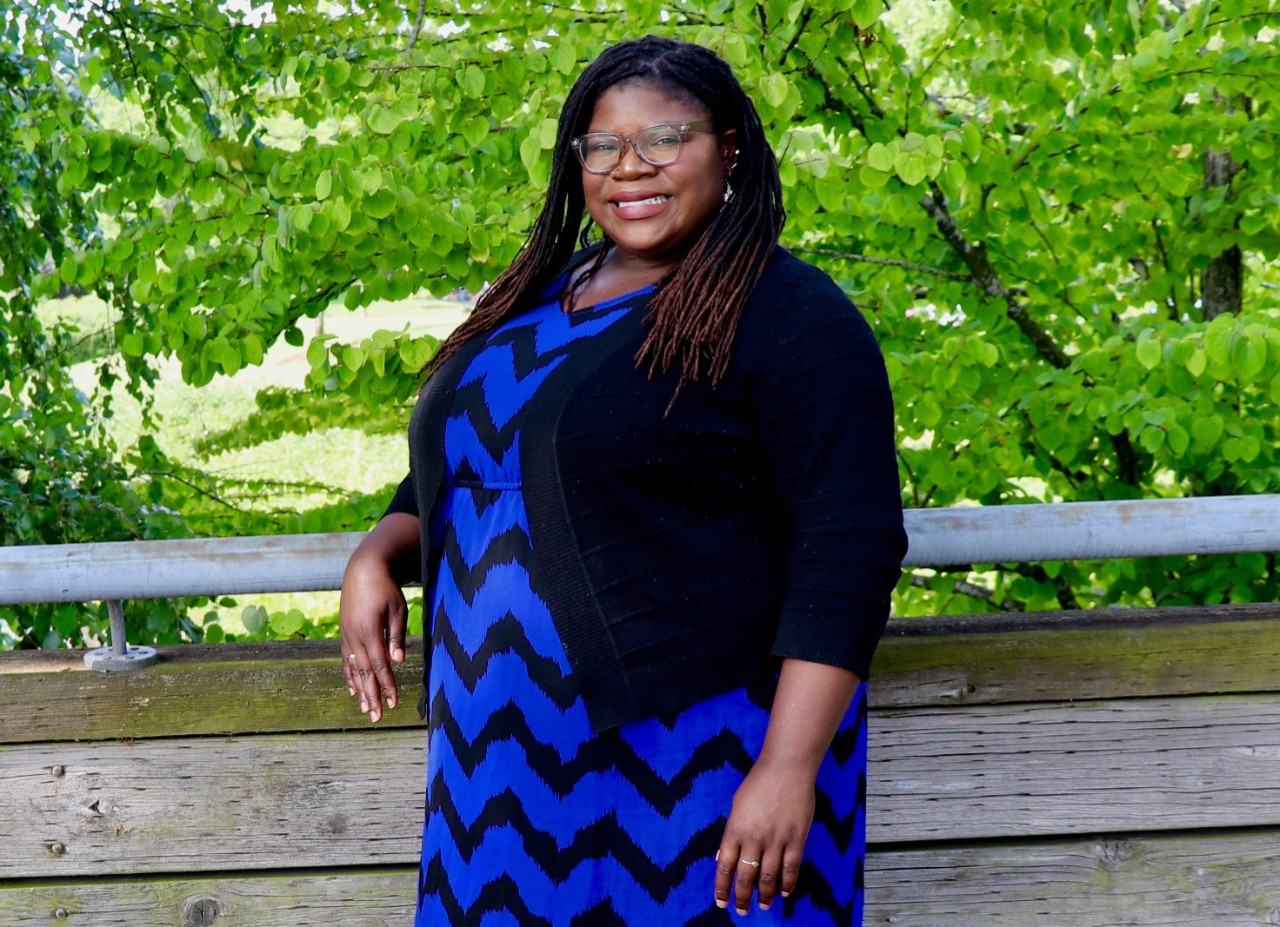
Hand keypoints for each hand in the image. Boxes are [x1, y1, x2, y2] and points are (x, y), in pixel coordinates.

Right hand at [338, 550, 407, 722]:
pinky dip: (350, 675)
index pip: (380, 665)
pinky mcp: (345, 632)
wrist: (363, 569)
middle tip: (377, 717)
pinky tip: (353, 689)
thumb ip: (396, 635)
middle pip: (364, 672)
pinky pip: (346, 659)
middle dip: (372, 696)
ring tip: (365, 710)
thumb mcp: (397, 608)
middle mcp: (354, 636)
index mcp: (369, 631)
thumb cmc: (386, 587)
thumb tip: (398, 661)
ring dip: (360, 690)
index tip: (393, 703)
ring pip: (353, 668)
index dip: (387, 686)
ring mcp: (347, 635)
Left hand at [714, 756, 815, 914]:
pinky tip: (783, 892)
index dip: (722, 887)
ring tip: (762, 906)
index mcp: (735, 829)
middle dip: (742, 896)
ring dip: (764, 894)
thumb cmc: (758, 783)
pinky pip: (791, 867)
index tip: (721, 902)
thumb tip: (720, 858)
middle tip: (741, 910)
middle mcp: (754, 838)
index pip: (724, 866)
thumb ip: (731, 833)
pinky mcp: (796, 838)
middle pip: (746, 875)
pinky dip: (787, 883)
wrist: (786, 767)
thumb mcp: (736, 806)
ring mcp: (776, 839)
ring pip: (768, 876)